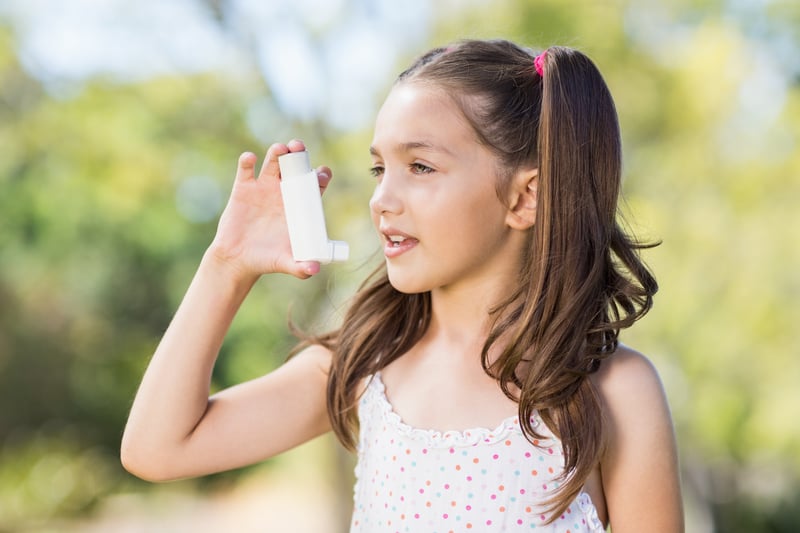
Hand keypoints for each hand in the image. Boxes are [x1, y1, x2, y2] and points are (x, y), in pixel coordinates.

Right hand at [207, 140, 332, 280]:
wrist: (238, 261)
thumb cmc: (267, 260)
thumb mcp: (286, 263)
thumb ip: (300, 267)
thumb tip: (314, 270)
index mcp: (299, 206)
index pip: (314, 185)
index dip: (319, 177)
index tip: (320, 177)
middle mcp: (283, 192)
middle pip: (295, 166)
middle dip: (299, 154)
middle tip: (299, 148)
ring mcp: (263, 188)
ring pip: (273, 162)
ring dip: (277, 152)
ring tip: (281, 149)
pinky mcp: (243, 189)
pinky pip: (246, 170)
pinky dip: (247, 162)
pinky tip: (250, 159)